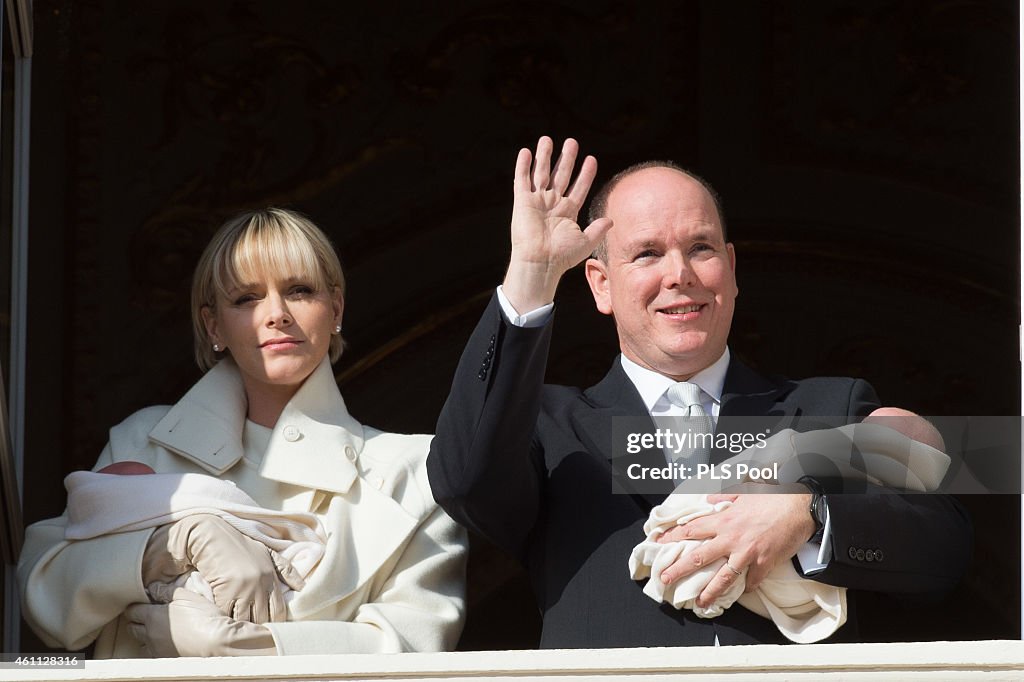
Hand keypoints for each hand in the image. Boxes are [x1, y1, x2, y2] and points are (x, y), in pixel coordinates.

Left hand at [125, 586, 275, 656]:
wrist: (216, 642)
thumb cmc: (204, 618)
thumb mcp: (187, 596)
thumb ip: (167, 591)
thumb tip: (153, 588)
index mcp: (153, 616)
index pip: (132, 611)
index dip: (136, 605)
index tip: (142, 602)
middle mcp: (150, 634)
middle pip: (132, 627)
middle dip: (137, 620)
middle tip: (147, 614)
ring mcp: (156, 649)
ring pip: (140, 641)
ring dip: (144, 634)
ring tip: (157, 628)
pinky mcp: (164, 659)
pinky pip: (150, 652)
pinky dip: (153, 646)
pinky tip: (165, 642)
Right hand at [141, 514, 304, 623]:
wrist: (214, 538)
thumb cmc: (241, 546)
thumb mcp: (268, 554)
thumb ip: (287, 570)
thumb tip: (304, 587)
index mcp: (272, 578)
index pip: (279, 610)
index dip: (275, 622)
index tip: (269, 626)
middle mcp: (260, 585)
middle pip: (263, 618)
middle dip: (258, 626)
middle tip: (253, 631)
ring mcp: (243, 589)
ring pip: (246, 620)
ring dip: (242, 625)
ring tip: (240, 630)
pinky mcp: (225, 591)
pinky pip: (228, 614)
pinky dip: (227, 618)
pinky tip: (225, 620)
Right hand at [502, 136, 612, 312]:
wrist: (541, 263)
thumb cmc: (562, 256)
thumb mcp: (586, 242)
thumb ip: (598, 229)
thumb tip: (611, 220)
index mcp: (567, 212)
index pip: (579, 187)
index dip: (585, 174)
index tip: (591, 159)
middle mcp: (552, 204)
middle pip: (561, 176)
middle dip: (567, 159)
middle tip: (572, 142)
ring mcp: (537, 201)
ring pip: (541, 173)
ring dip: (544, 156)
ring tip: (548, 139)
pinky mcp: (522, 202)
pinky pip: (522, 180)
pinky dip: (523, 167)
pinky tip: (526, 152)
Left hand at [656, 490, 814, 608]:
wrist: (800, 506)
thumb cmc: (773, 497)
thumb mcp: (744, 492)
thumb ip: (723, 498)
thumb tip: (707, 499)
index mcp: (724, 520)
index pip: (692, 529)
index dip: (673, 536)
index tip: (659, 543)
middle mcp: (731, 538)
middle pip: (700, 557)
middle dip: (680, 569)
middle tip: (666, 579)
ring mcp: (747, 553)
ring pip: (723, 577)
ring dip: (709, 591)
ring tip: (699, 602)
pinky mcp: (764, 562)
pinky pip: (752, 580)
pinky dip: (746, 587)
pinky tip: (740, 593)